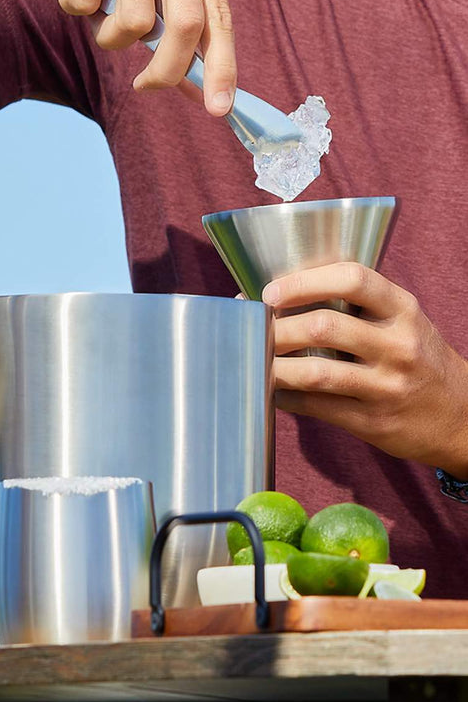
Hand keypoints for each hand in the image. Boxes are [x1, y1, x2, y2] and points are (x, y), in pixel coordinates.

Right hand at [58, 0, 236, 116]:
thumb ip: (181, 32)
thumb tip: (196, 89)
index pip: (219, 21)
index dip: (222, 68)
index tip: (219, 108)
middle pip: (185, 27)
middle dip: (165, 72)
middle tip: (145, 86)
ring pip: (131, 25)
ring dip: (112, 33)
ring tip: (107, 6)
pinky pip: (83, 6)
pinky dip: (80, 6)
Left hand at [263, 262, 467, 478]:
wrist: (460, 416)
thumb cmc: (416, 358)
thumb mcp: (402, 321)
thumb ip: (357, 306)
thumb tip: (282, 295)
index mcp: (403, 309)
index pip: (352, 279)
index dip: (304, 282)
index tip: (270, 292)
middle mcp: (399, 345)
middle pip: (324, 327)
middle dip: (278, 328)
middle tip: (254, 330)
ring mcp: (387, 386)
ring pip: (316, 373)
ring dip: (275, 366)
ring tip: (256, 360)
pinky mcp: (373, 421)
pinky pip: (317, 407)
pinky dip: (286, 397)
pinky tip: (272, 389)